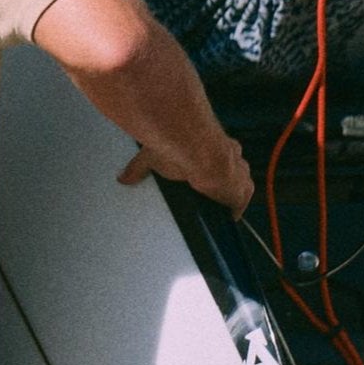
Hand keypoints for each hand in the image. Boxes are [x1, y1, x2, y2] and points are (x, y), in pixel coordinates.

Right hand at [117, 130, 252, 215]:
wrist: (200, 153)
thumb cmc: (179, 147)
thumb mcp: (154, 156)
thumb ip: (139, 167)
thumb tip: (122, 177)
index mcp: (215, 143)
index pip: (219, 156)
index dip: (216, 165)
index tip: (208, 175)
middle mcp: (232, 157)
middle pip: (234, 172)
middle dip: (226, 182)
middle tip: (213, 194)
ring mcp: (240, 175)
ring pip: (240, 187)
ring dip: (230, 197)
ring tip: (218, 210)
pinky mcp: (241, 192)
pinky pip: (240, 205)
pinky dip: (233, 212)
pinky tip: (226, 220)